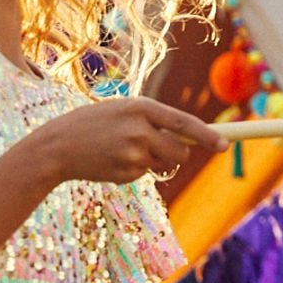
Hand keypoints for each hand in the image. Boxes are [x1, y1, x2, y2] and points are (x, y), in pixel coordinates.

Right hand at [31, 98, 218, 188]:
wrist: (57, 145)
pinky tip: (112, 161)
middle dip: (178, 153)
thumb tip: (190, 138)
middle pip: (180, 151)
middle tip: (156, 147)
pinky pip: (145, 175)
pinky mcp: (126, 173)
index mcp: (140, 107)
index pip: (184, 122)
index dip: (207, 135)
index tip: (224, 145)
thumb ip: (153, 120)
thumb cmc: (93, 124)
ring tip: (124, 150)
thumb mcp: (122, 111)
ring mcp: (133, 154)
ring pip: (164, 165)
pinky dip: (135, 171)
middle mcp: (139, 130)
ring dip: (155, 162)